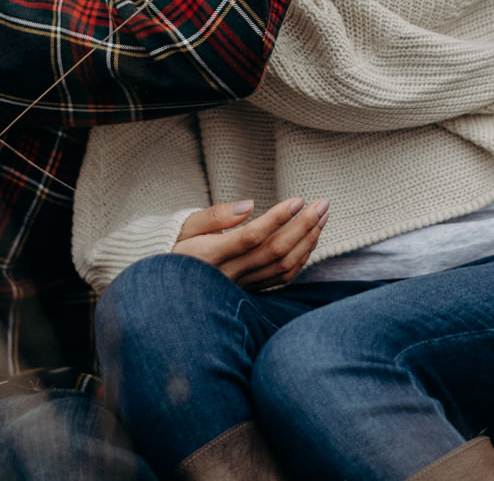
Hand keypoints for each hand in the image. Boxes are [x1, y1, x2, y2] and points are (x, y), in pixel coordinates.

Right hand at [172, 197, 329, 289]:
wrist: (172, 285)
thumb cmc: (178, 246)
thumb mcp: (186, 226)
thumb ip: (215, 215)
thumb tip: (249, 206)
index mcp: (211, 255)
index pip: (251, 237)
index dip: (277, 218)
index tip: (298, 200)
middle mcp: (229, 274)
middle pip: (274, 252)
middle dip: (302, 226)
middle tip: (321, 204)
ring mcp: (242, 286)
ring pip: (282, 267)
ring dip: (307, 241)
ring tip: (321, 218)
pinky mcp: (251, 292)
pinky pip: (281, 279)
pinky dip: (301, 260)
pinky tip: (310, 240)